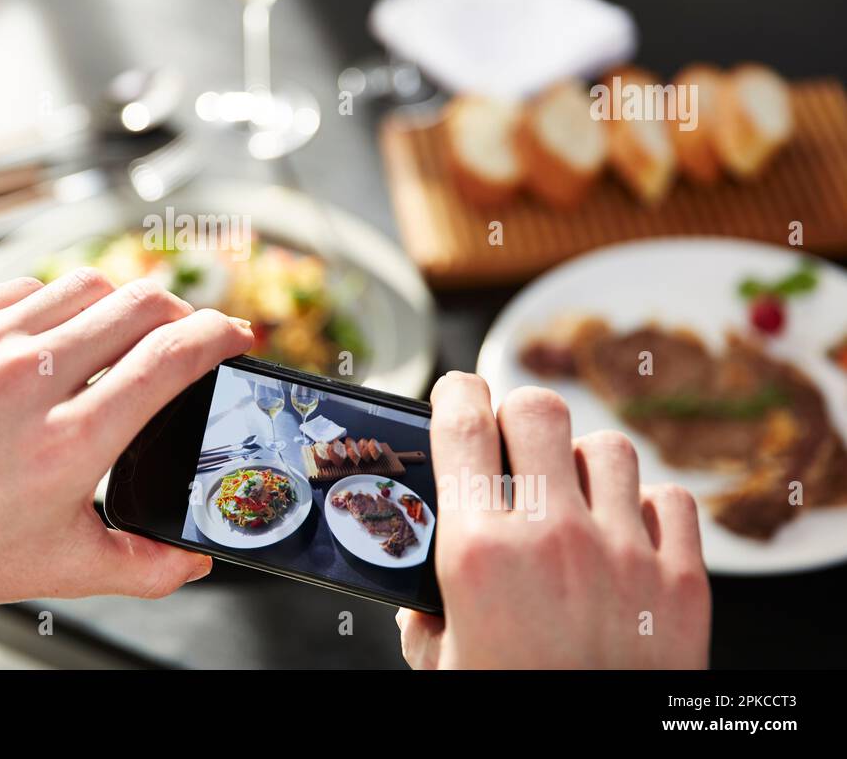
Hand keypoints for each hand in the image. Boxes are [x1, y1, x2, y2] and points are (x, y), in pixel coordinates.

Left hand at [0, 270, 253, 666]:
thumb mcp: (58, 568)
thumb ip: (144, 565)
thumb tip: (195, 556)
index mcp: (69, 442)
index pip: (171, 357)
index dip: (220, 336)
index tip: (238, 336)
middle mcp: (30, 379)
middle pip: (139, 303)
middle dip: (181, 312)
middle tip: (188, 333)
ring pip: (86, 283)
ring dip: (121, 300)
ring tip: (125, 329)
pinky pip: (26, 289)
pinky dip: (55, 305)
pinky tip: (54, 336)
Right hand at [397, 373, 710, 668]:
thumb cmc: (507, 710)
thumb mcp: (439, 663)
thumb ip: (423, 608)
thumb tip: (422, 581)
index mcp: (478, 551)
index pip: (462, 419)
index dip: (455, 394)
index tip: (457, 398)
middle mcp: (551, 537)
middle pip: (537, 408)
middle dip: (517, 416)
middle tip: (512, 446)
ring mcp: (623, 554)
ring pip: (607, 447)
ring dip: (583, 462)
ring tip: (573, 495)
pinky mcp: (683, 582)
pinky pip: (670, 499)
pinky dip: (646, 505)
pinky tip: (625, 532)